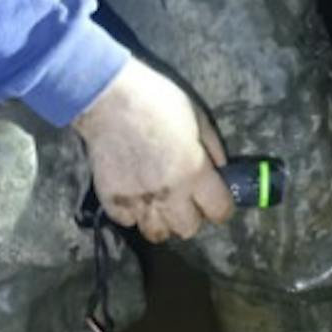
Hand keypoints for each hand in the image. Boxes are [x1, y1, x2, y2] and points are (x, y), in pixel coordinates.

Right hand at [73, 59, 232, 241]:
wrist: (109, 98)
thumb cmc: (158, 100)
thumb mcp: (197, 117)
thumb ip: (212, 148)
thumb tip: (221, 172)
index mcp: (194, 172)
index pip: (220, 211)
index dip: (221, 206)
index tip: (215, 199)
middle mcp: (168, 193)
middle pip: (188, 229)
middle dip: (190, 215)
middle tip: (184, 197)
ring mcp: (138, 200)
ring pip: (157, 233)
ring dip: (162, 220)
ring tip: (158, 200)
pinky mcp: (111, 200)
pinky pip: (127, 222)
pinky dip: (132, 212)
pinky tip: (133, 193)